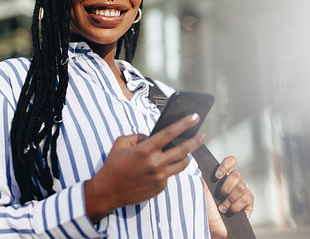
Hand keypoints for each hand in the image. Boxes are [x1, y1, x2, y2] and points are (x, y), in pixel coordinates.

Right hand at [85, 113, 204, 221]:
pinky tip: (163, 166)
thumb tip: (151, 136)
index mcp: (145, 150)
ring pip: (182, 164)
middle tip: (202, 135)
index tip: (194, 116)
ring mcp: (159, 178)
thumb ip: (138, 136)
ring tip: (187, 151)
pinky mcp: (159, 188)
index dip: (184, 123)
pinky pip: (169, 175)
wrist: (107, 192)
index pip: (170, 133)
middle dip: (196, 140)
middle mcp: (155, 164)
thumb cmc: (112, 166)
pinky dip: (168, 169)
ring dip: (186, 156)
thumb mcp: (121, 144)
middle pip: (183, 150)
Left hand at [204, 156, 253, 238]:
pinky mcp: (249, 203)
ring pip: (242, 187)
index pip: (231, 161)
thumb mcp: (202, 190)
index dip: (227, 165)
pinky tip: (230, 212)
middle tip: (219, 195)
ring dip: (229, 199)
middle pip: (237, 174)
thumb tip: (201, 162)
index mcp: (224, 177)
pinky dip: (235, 206)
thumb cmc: (206, 209)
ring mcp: (243, 192)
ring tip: (222, 207)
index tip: (217, 175)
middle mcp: (234, 183)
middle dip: (226, 186)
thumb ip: (204, 175)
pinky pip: (246, 198)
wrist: (212, 227)